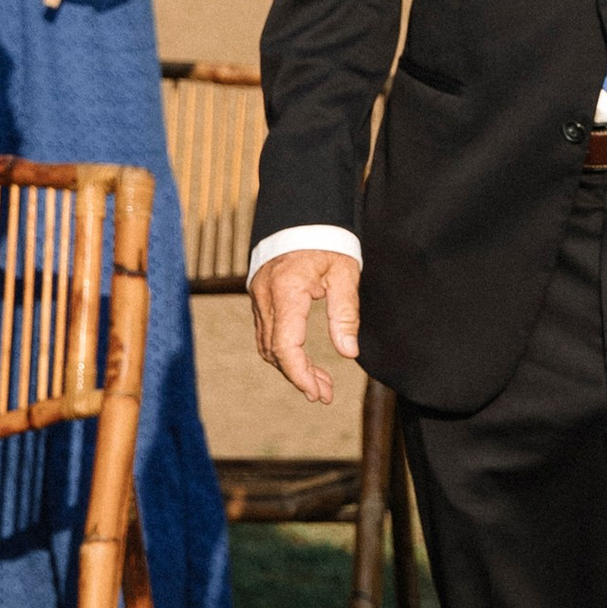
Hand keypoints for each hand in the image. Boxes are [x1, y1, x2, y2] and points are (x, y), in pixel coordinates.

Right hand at [250, 249, 360, 405]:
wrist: (303, 213)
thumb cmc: (328, 240)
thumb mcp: (345, 273)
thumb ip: (345, 313)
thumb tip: (348, 353)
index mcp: (287, 291)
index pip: (286, 346)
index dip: (300, 374)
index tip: (317, 393)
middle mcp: (265, 296)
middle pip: (274, 351)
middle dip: (299, 376)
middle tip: (324, 394)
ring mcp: (258, 296)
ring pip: (268, 345)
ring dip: (291, 367)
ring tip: (320, 383)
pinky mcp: (260, 296)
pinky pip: (267, 332)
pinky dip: (284, 351)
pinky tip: (304, 361)